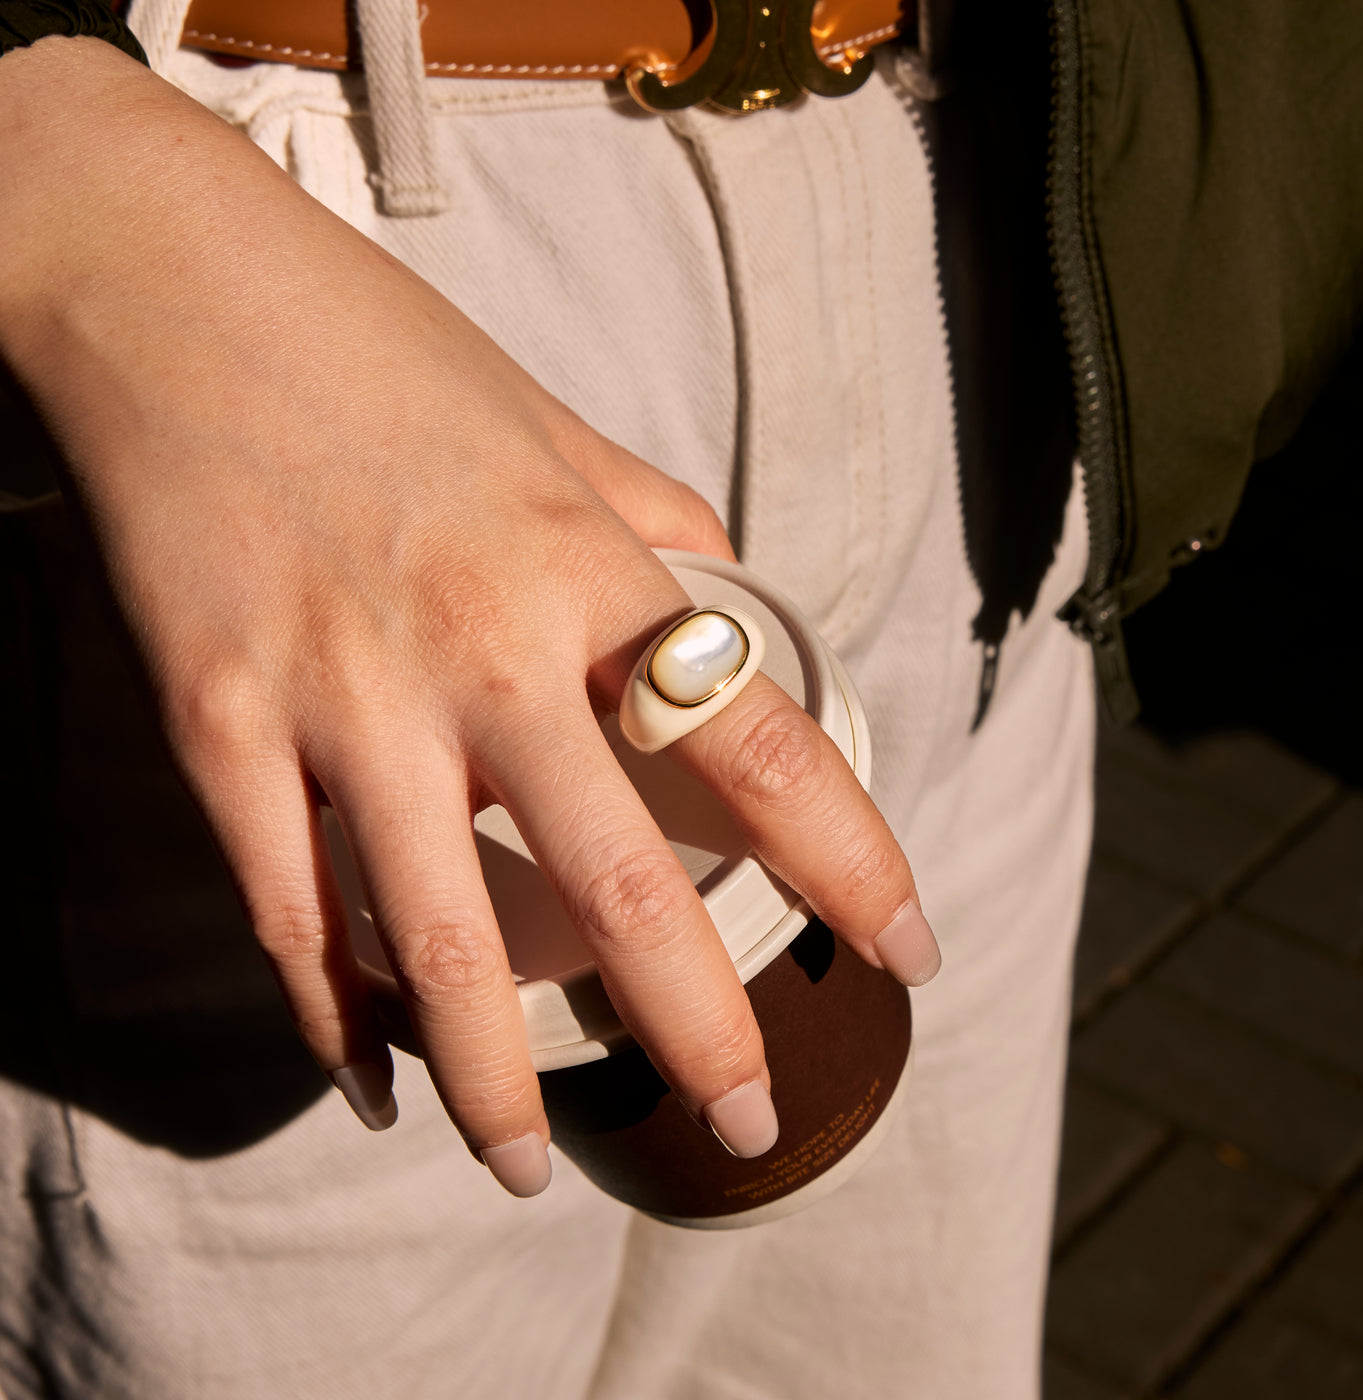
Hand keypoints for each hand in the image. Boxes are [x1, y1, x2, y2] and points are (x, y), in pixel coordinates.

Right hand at [0, 36, 939, 1194]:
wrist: (177, 291)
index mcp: (585, 573)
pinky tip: (373, 1078)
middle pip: (619, 883)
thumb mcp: (552, 427)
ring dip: (495, 1077)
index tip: (905, 946)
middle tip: (749, 1126)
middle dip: (700, 1027)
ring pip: (436, 938)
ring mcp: (343, 696)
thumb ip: (648, 519)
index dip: (850, 861)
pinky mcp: (220, 722)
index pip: (755, 746)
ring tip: (527, 1165)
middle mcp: (480, 652)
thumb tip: (718, 585)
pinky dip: (331, 1009)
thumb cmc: (383, 353)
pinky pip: (285, 904)